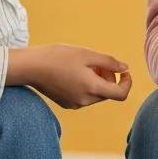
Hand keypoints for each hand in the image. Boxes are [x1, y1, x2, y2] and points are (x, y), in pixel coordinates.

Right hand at [7, 44, 132, 108]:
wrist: (30, 67)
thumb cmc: (58, 57)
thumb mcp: (87, 54)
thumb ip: (109, 62)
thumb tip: (125, 68)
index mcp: (92, 88)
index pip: (121, 94)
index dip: (127, 83)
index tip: (124, 71)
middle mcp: (85, 101)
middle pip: (107, 92)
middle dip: (108, 77)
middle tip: (96, 62)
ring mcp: (75, 104)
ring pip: (96, 94)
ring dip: (97, 81)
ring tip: (83, 65)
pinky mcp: (66, 103)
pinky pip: (84, 96)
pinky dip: (86, 85)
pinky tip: (73, 72)